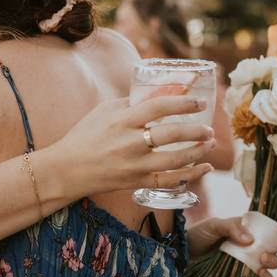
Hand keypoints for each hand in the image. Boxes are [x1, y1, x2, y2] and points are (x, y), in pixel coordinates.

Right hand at [48, 95, 217, 198]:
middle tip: (209, 127)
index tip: (199, 102)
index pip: (159, 107)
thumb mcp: (102, 112)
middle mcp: (130, 143)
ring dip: (199, 151)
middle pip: (172, 134)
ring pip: (176, 159)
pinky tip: (205, 167)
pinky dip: (191, 175)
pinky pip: (169, 180)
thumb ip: (129, 103)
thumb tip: (157, 94)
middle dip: (196, 130)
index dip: (183, 102)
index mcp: (121, 121)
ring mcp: (134, 165)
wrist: (66, 170)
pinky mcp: (136, 182)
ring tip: (210, 143)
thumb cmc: (83, 137)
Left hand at [187, 216, 276, 276]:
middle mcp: (250, 249)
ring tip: (260, 269)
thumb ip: (231, 228)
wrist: (181, 252)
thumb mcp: (214, 225)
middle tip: (264, 257)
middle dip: (275, 258)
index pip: (274, 236)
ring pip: (266, 270)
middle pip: (274, 255)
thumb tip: (250, 239)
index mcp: (249, 232)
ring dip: (269, 271)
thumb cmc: (198, 234)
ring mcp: (244, 264)